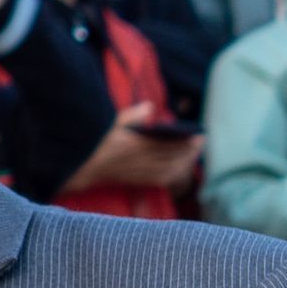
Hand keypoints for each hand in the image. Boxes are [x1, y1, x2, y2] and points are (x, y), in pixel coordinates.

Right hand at [62, 105, 202, 194]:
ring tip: (194, 153)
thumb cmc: (98, 142)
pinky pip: (163, 180)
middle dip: (189, 151)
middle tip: (201, 142)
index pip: (167, 144)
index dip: (185, 141)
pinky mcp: (140, 181)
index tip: (198, 134)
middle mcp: (139, 161)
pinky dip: (176, 174)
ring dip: (185, 162)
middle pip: (172, 157)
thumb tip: (151, 107)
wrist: (85, 167)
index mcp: (134, 145)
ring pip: (170, 170)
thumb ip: (133, 115)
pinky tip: (182, 168)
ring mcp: (140, 173)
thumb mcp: (113, 122)